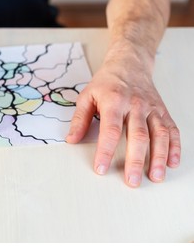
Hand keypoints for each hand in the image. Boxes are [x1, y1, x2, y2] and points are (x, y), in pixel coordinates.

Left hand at [66, 57, 180, 187]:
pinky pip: (171, 129)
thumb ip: (79, 119)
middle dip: (136, 160)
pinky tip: (172, 162)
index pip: (111, 130)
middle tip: (132, 181)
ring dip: (159, 157)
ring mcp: (151, 108)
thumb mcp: (87, 96)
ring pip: (159, 134)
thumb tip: (71, 140)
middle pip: (138, 136)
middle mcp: (135, 105)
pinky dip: (174, 146)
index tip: (101, 169)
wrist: (129, 63)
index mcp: (114, 101)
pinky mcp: (162, 111)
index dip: (105, 151)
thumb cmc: (106, 82)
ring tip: (156, 177)